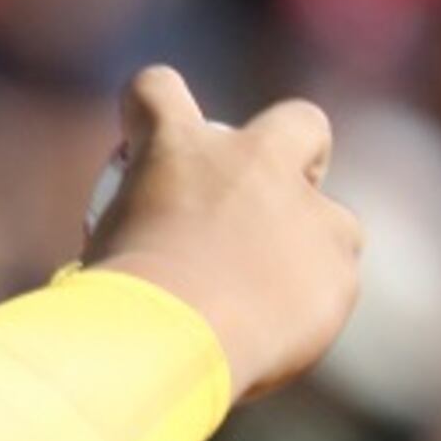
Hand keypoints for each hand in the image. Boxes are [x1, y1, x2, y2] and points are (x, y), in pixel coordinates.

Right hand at [84, 65, 362, 401]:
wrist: (161, 350)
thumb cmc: (109, 307)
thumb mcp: (103, 265)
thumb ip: (144, 242)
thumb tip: (150, 264)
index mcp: (177, 150)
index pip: (154, 91)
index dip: (148, 110)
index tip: (141, 140)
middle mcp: (254, 163)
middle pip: (299, 121)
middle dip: (297, 150)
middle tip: (274, 198)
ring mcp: (309, 214)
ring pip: (332, 221)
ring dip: (306, 248)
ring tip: (264, 305)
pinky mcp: (338, 269)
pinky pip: (330, 285)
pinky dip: (305, 308)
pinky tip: (270, 339)